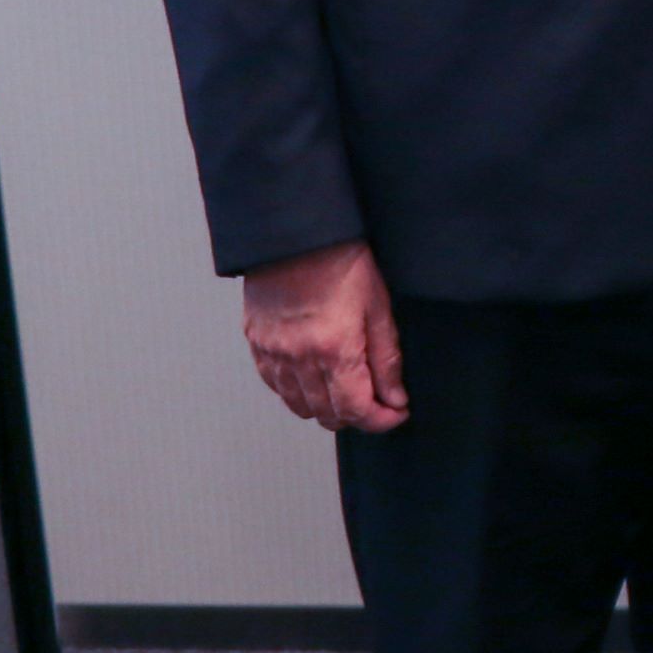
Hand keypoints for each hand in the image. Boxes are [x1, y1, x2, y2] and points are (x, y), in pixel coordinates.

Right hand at [241, 238, 406, 431]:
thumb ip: (386, 360)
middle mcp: (297, 358)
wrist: (296, 232)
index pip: (356, 410)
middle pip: (326, 414)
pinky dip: (297, 392)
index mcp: (333, 349)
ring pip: (299, 405)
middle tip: (377, 401)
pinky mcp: (256, 343)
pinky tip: (315, 378)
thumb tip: (394, 398)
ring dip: (326, 408)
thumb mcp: (378, 308)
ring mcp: (272, 352)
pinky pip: (275, 385)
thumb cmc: (341, 261)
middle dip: (356, 416)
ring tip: (347, 390)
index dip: (380, 420)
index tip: (396, 414)